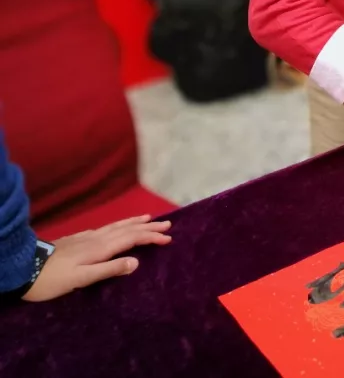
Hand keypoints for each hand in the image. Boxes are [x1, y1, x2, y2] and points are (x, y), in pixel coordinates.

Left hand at [24, 216, 171, 301]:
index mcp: (101, 248)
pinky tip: (117, 228)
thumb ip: (109, 269)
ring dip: (135, 222)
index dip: (151, 237)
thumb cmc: (53, 279)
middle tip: (168, 224)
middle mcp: (97, 238)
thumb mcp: (81, 278)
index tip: (168, 238)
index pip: (132, 238)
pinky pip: (107, 228)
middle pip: (127, 229)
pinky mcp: (78, 239)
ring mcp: (87, 237)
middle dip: (148, 226)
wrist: (22, 268)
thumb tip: (137, 262)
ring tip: (148, 217)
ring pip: (117, 226)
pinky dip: (120, 226)